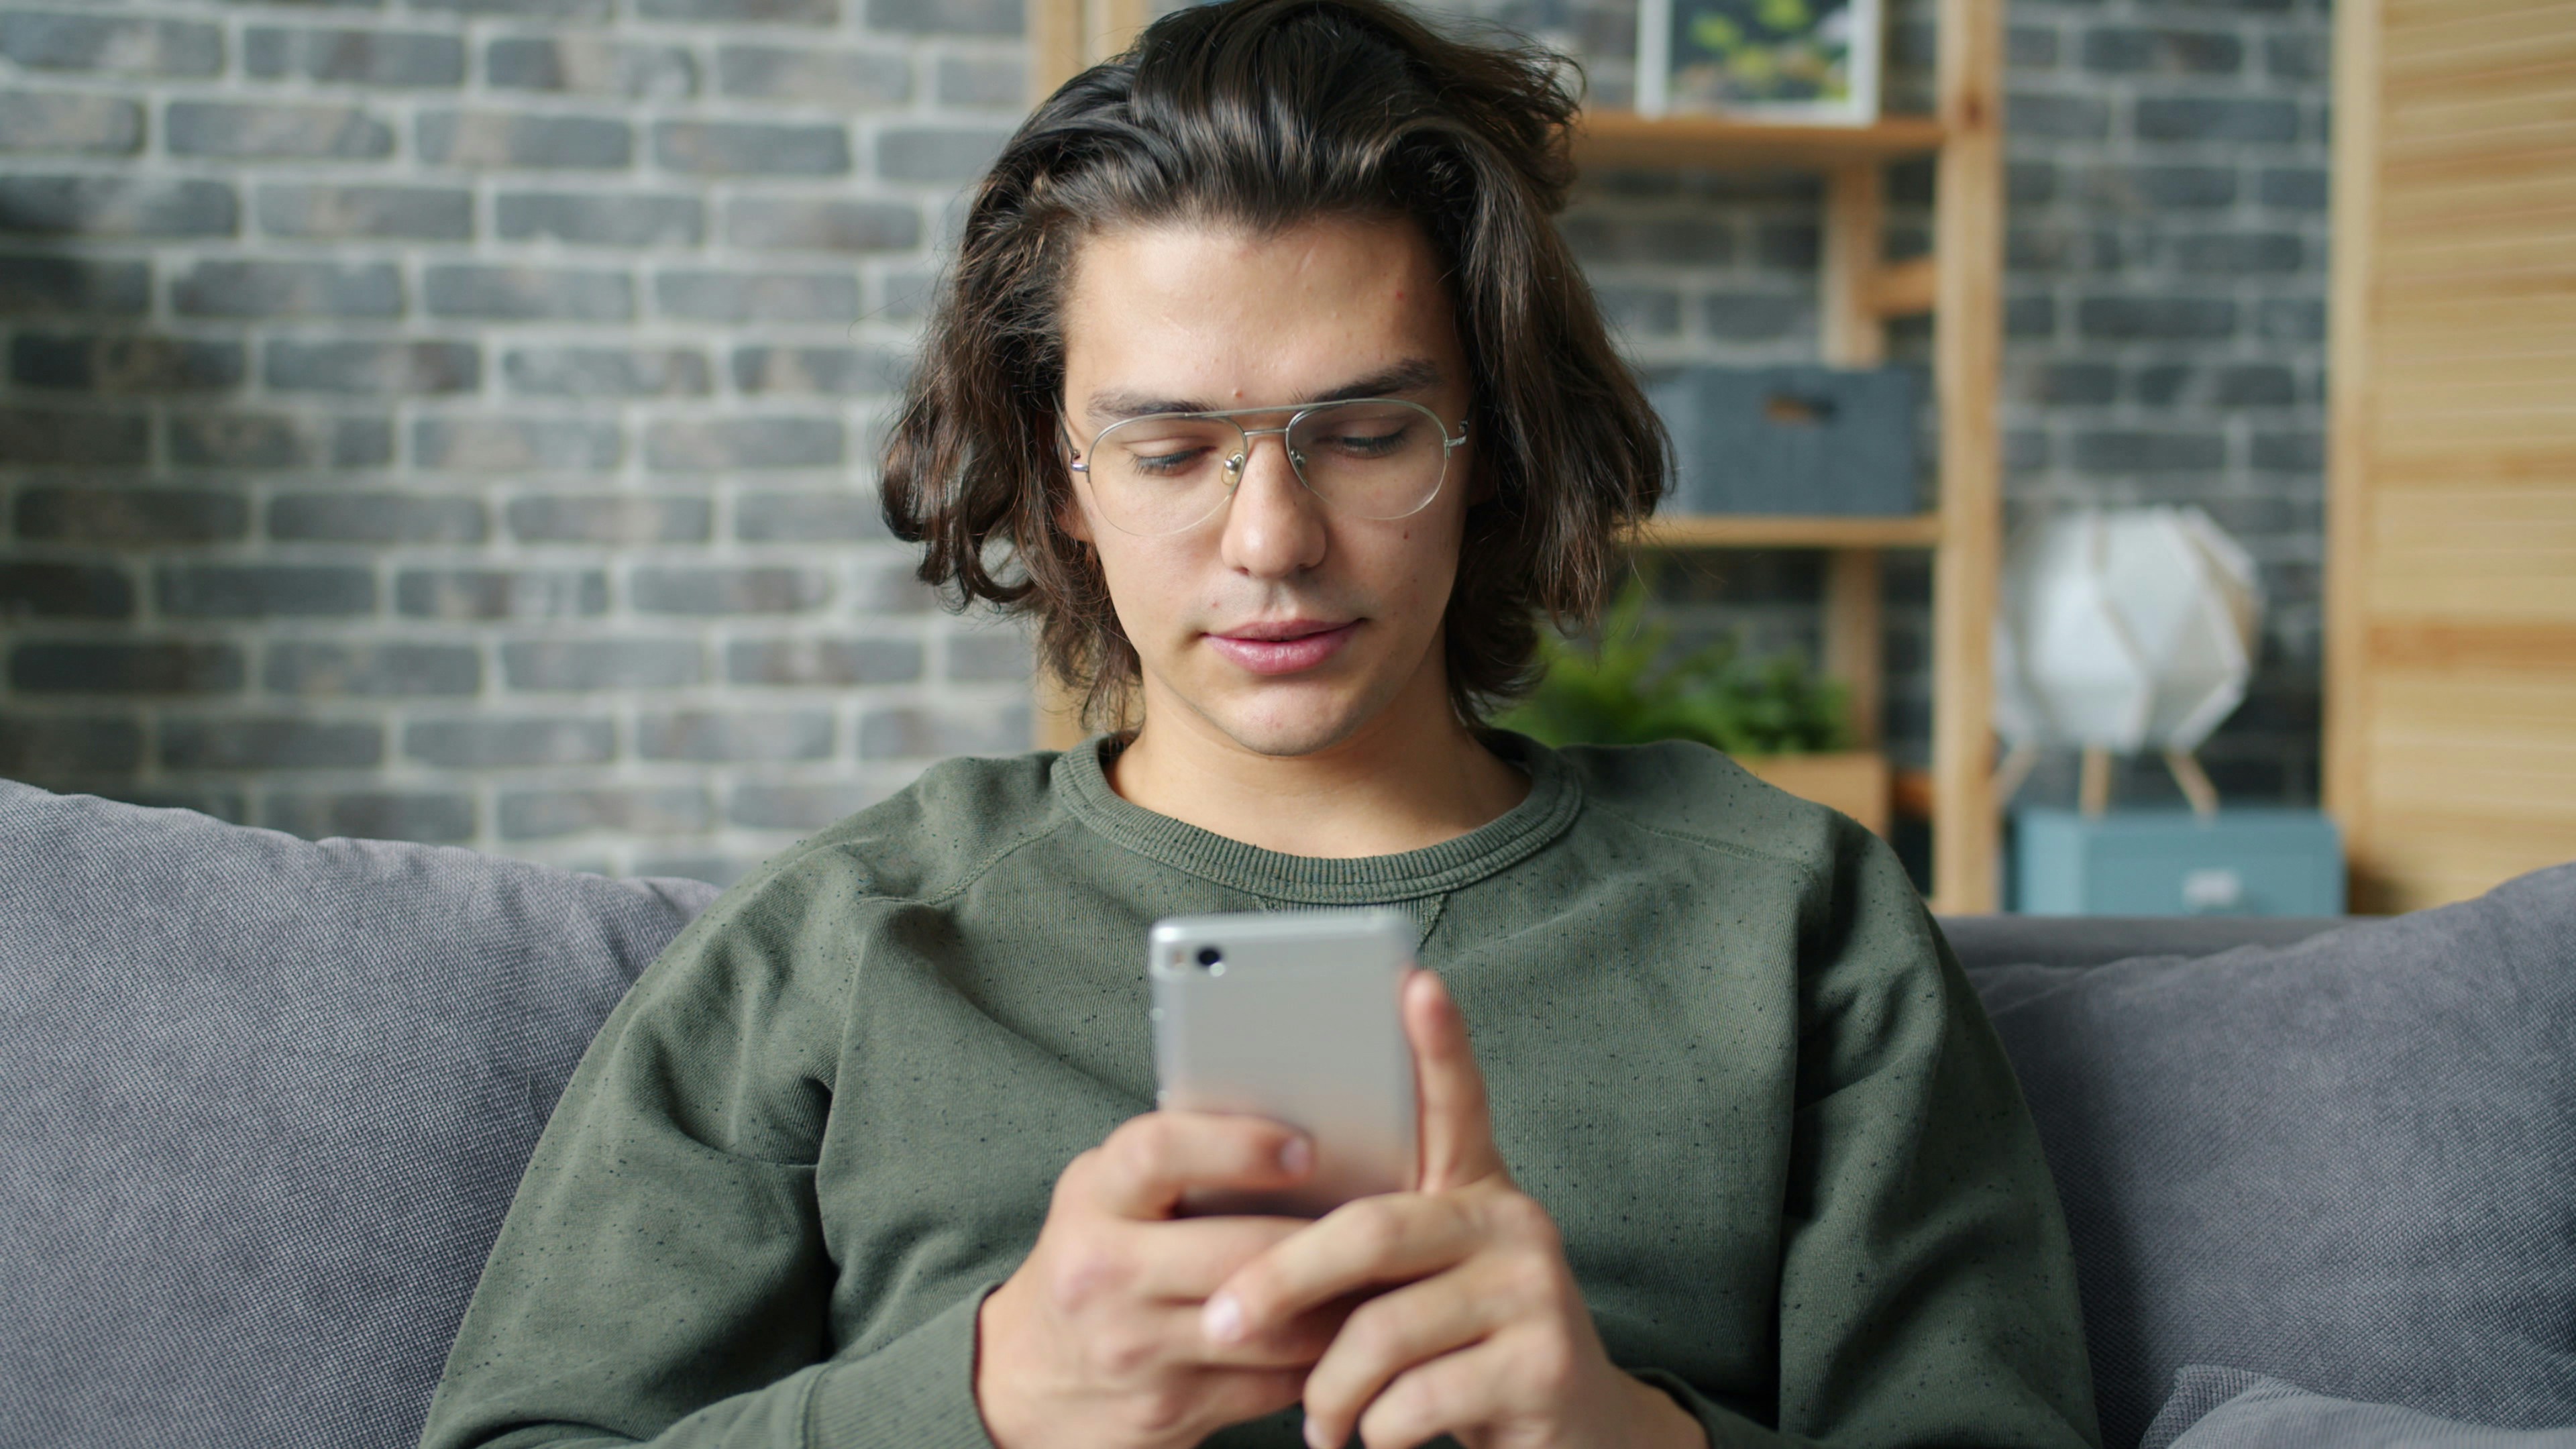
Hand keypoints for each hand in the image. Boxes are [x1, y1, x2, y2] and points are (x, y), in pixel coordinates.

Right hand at [975, 1110, 1370, 1448]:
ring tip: (1385, 1276)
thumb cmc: (1091, 1260)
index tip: (1306, 1147)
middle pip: (1239, 1255)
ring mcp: (1135, 1351)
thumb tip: (1300, 1118)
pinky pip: (1271, 1385)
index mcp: (1093, 1199)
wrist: (1023, 1378)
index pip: (1159, 1154)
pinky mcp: (1166, 1411)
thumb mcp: (1108, 1197)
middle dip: (1323, 1243)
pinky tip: (1348, 1337)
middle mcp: (1103, 1274)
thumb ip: (1178, 1164)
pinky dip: (1319, 1362)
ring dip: (1338, 1306)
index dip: (1238, 1147)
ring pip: (1272, 1330)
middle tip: (1385, 1222)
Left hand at [1200, 970, 1707, 1448]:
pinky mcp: (1543, 1366)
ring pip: (1383, 1331)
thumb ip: (1368, 1244)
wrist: (1569, 1438)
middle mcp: (1514, 1222)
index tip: (1414, 981)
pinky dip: (1376, 1430)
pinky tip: (1374, 1438)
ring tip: (1320, 1420)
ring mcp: (1536, 1291)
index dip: (1437, 1044)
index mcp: (1475, 1188)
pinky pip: (1417, 1398)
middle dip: (1281, 1281)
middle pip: (1370, 1233)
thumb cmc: (1461, 1351)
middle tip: (1222, 1323)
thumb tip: (1244, 1234)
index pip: (1456, 1101)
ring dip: (1329, 1390)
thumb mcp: (1420, 1284)